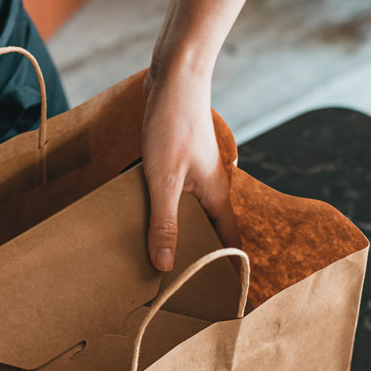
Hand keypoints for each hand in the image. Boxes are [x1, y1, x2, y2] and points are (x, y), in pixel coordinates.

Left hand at [141, 61, 240, 271]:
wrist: (174, 75)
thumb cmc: (172, 123)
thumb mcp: (163, 180)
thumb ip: (164, 222)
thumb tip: (166, 264)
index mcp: (216, 195)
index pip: (229, 242)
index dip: (227, 268)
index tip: (218, 295)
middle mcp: (210, 187)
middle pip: (207, 230)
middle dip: (195, 254)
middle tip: (175, 284)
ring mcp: (194, 173)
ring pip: (188, 212)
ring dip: (175, 232)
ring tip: (154, 258)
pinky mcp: (177, 161)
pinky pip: (173, 196)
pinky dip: (162, 211)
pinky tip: (140, 219)